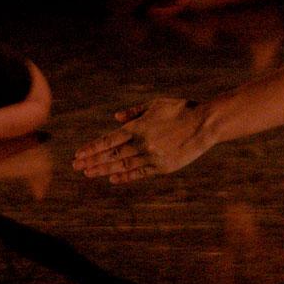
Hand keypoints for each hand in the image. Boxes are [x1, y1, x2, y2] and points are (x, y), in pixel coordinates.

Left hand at [73, 97, 211, 182]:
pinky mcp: (163, 167)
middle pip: (111, 155)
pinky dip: (125, 176)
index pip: (108, 140)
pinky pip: (140, 173)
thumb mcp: (156, 104)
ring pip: (123, 165)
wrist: (206, 124)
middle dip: (92, 161)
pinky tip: (113, 178)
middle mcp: (143, 143)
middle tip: (76, 166)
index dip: (92, 149)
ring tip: (89, 173)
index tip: (78, 154)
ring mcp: (153, 157)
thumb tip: (115, 118)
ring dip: (104, 170)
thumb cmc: (181, 110)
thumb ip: (134, 112)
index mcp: (139, 127)